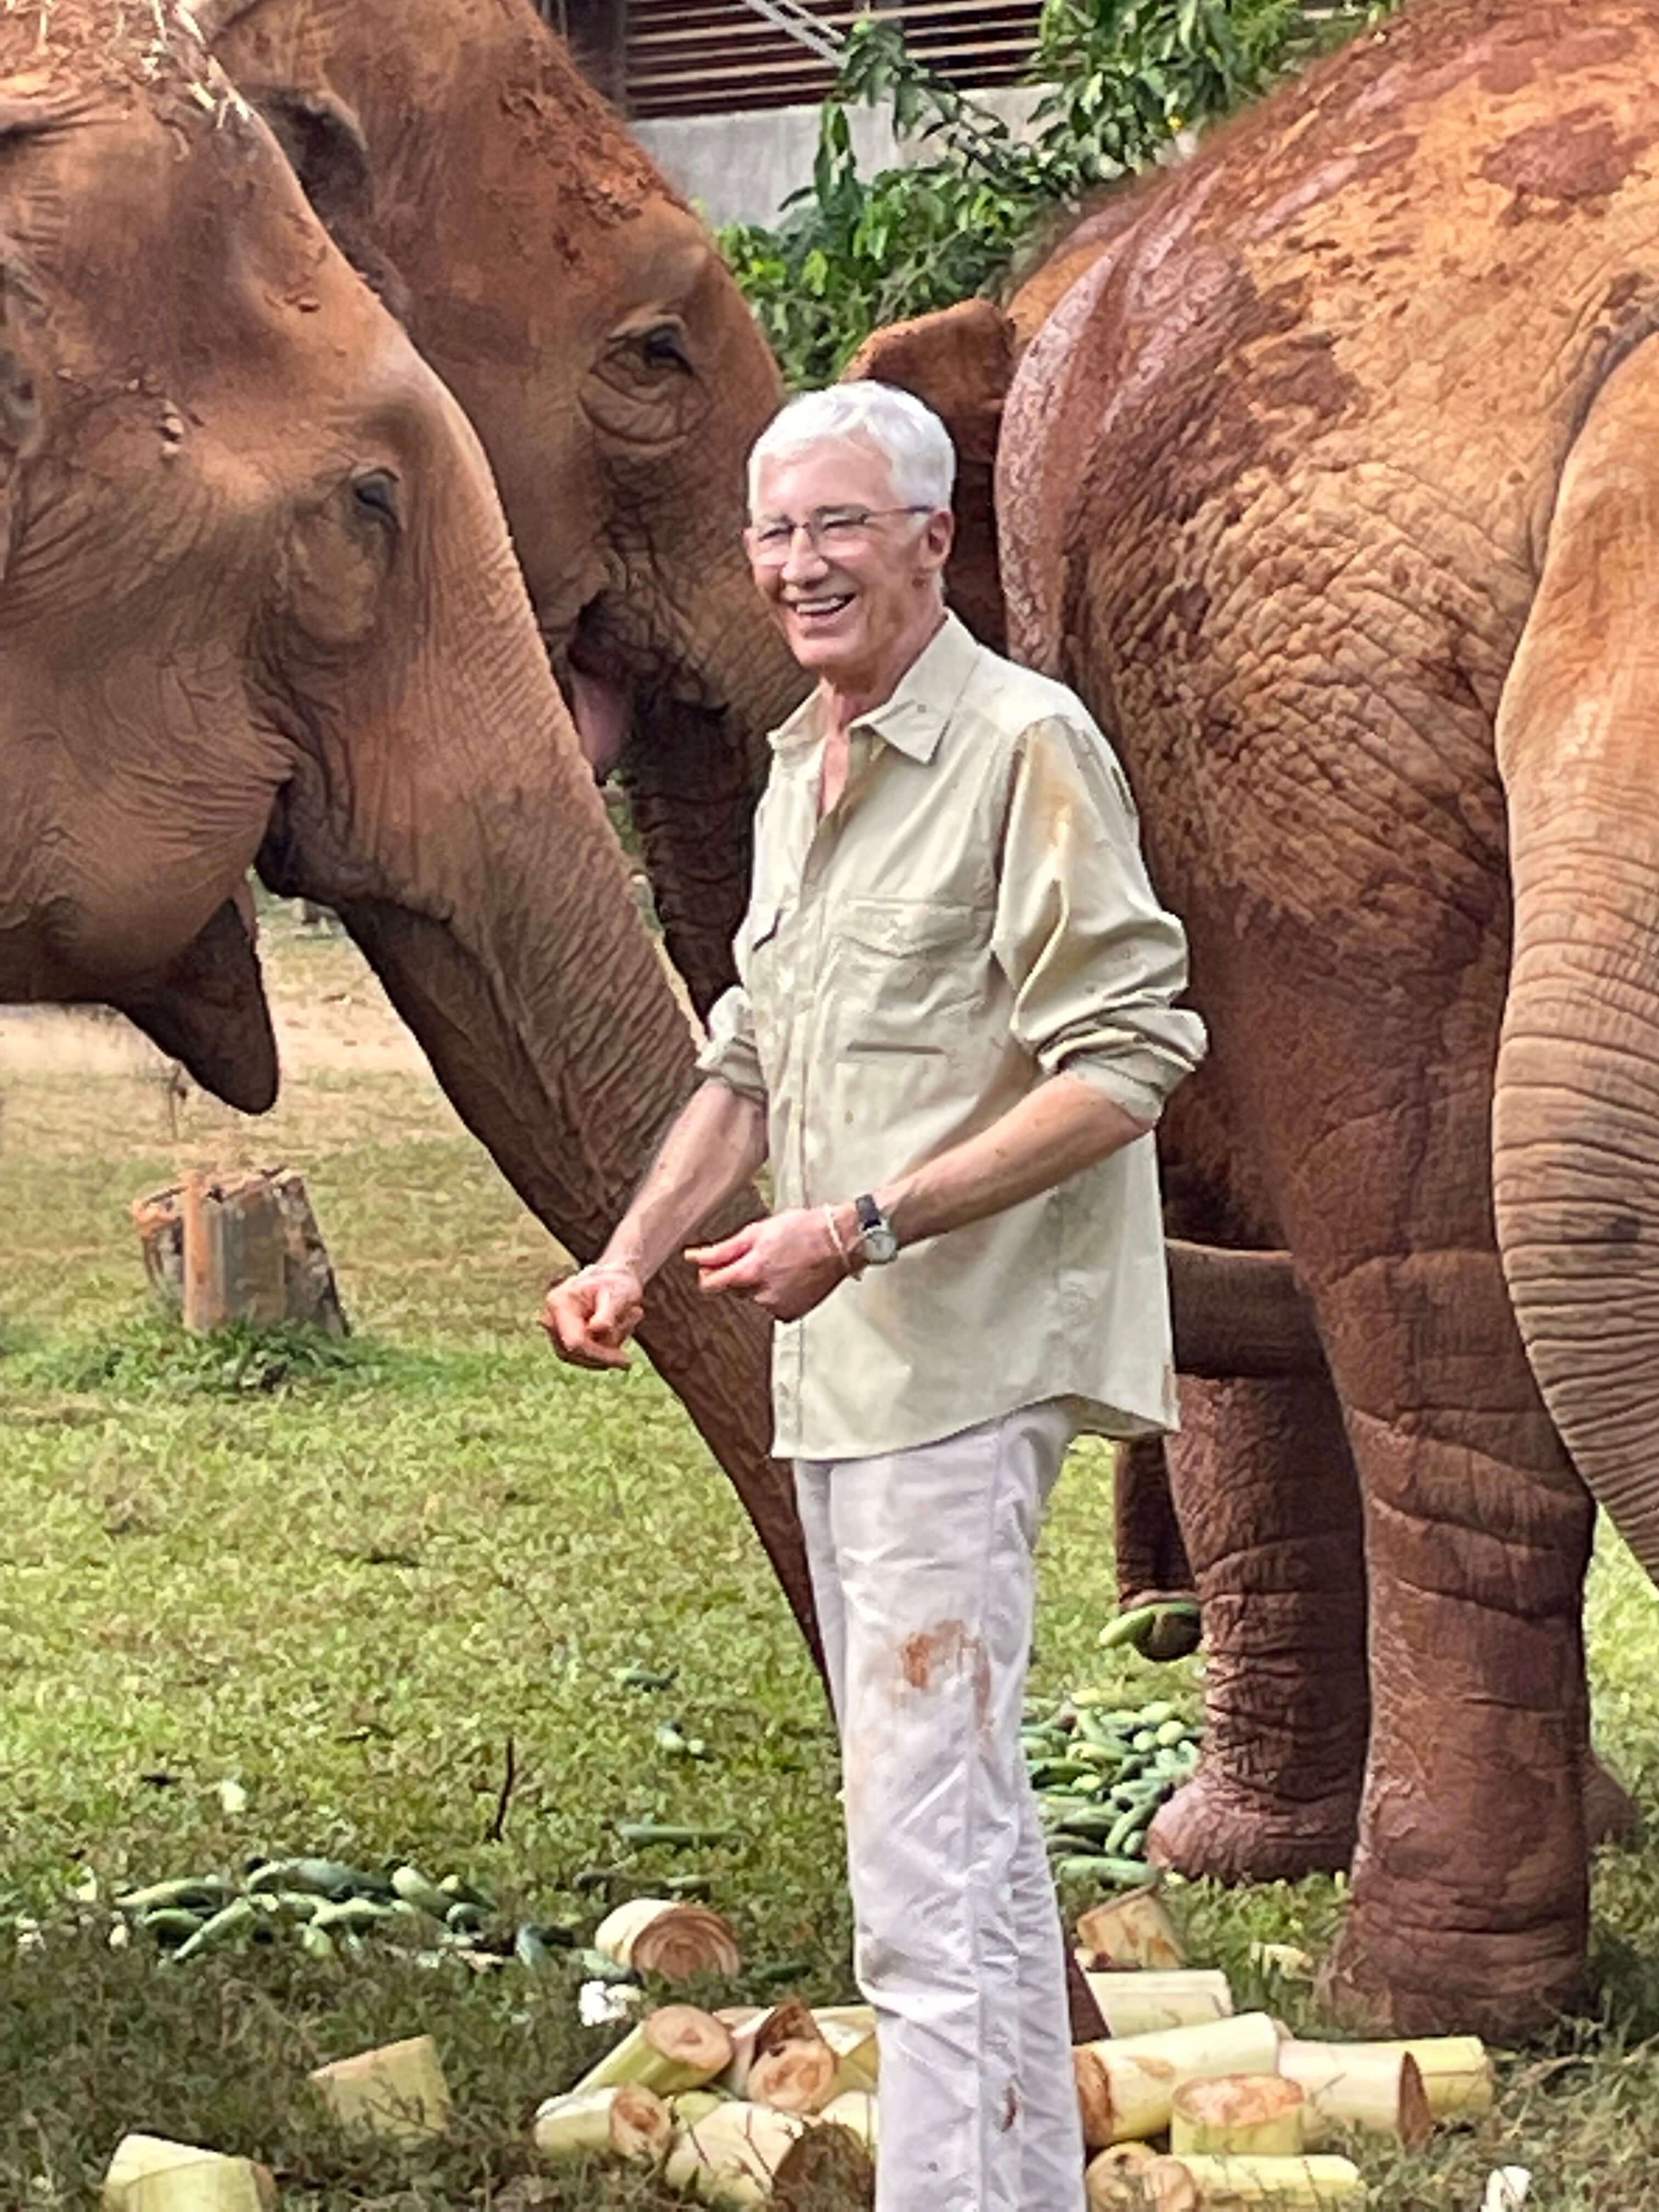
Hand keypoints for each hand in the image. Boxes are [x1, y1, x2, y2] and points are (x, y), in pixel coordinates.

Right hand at [540, 1263, 644, 1368]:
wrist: (614, 1279)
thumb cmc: (617, 1284)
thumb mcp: (618, 1294)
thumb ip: (607, 1313)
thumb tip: (595, 1329)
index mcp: (559, 1303)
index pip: (575, 1342)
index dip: (600, 1355)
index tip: (626, 1361)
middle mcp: (551, 1319)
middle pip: (577, 1354)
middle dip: (607, 1350)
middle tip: (632, 1323)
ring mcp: (555, 1332)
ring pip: (583, 1359)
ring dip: (610, 1346)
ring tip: (627, 1318)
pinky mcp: (564, 1341)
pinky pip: (587, 1357)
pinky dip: (607, 1348)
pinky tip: (620, 1326)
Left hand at [684, 1206, 851, 1322]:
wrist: (840, 1242)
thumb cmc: (804, 1230)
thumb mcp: (757, 1231)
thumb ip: (723, 1249)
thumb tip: (695, 1258)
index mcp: (751, 1272)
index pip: (711, 1284)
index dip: (709, 1273)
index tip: (712, 1265)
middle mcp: (763, 1295)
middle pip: (733, 1289)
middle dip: (740, 1273)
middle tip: (760, 1254)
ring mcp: (778, 1306)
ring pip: (753, 1297)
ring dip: (759, 1283)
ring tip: (780, 1263)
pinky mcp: (792, 1313)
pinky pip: (771, 1305)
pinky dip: (775, 1293)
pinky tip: (789, 1276)